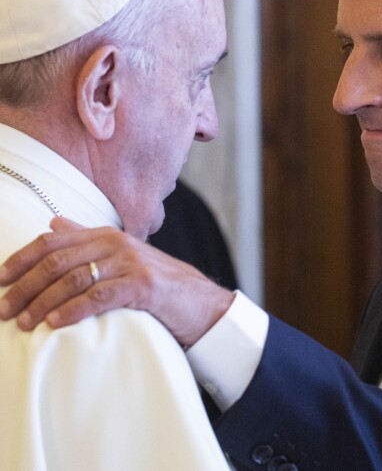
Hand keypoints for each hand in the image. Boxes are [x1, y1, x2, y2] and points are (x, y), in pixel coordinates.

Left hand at [0, 217, 234, 347]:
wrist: (198, 301)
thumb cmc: (156, 284)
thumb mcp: (121, 257)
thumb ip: (87, 239)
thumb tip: (53, 223)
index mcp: (106, 235)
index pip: (53, 240)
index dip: (21, 259)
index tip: (0, 279)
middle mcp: (116, 243)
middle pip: (57, 261)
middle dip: (25, 286)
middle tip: (4, 309)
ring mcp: (130, 263)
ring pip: (73, 279)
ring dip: (42, 303)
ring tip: (24, 322)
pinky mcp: (143, 285)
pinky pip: (99, 296)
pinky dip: (72, 310)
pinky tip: (55, 323)